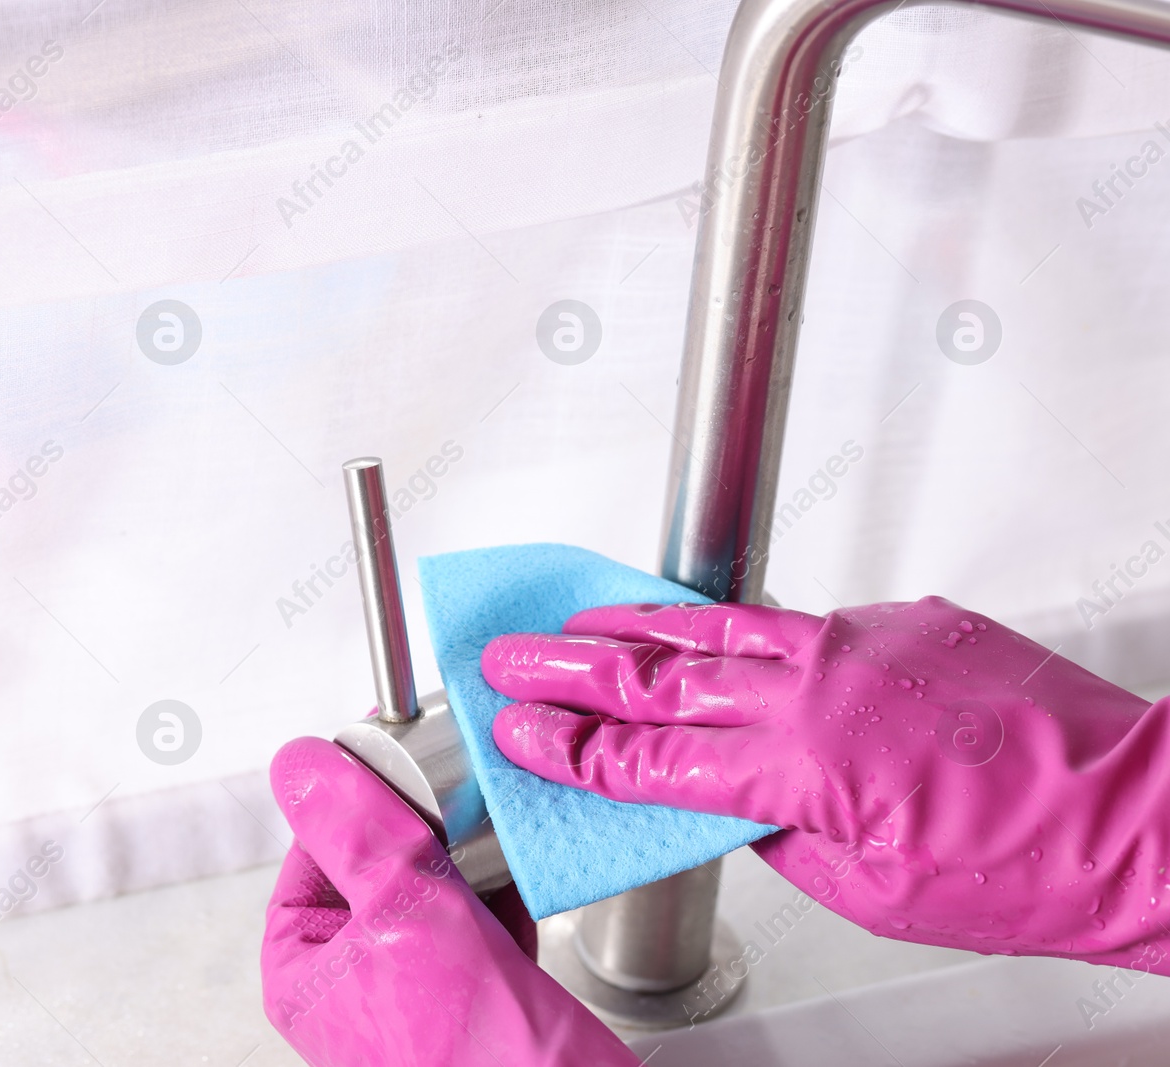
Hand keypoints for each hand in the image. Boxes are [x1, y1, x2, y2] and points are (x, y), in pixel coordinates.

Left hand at [262, 737, 637, 1066]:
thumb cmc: (473, 1056)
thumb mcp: (405, 912)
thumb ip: (355, 833)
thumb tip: (300, 767)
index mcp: (307, 973)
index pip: (310, 855)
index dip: (352, 804)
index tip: (388, 765)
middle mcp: (354, 985)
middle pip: (373, 870)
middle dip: (418, 830)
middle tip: (447, 791)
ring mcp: (415, 994)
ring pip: (430, 894)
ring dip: (463, 857)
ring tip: (486, 825)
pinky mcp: (474, 1000)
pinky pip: (477, 926)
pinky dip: (499, 895)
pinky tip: (518, 869)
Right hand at [482, 597, 1169, 973]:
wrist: (1136, 813)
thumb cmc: (1026, 868)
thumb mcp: (867, 888)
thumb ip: (777, 830)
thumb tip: (728, 802)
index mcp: (800, 765)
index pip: (651, 759)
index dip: (574, 750)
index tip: (524, 736)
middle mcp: (820, 686)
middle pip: (662, 676)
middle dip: (572, 669)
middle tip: (511, 660)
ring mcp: (861, 641)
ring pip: (721, 627)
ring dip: (639, 628)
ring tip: (580, 624)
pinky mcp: (901, 621)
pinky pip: (800, 623)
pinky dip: (740, 631)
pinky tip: (710, 632)